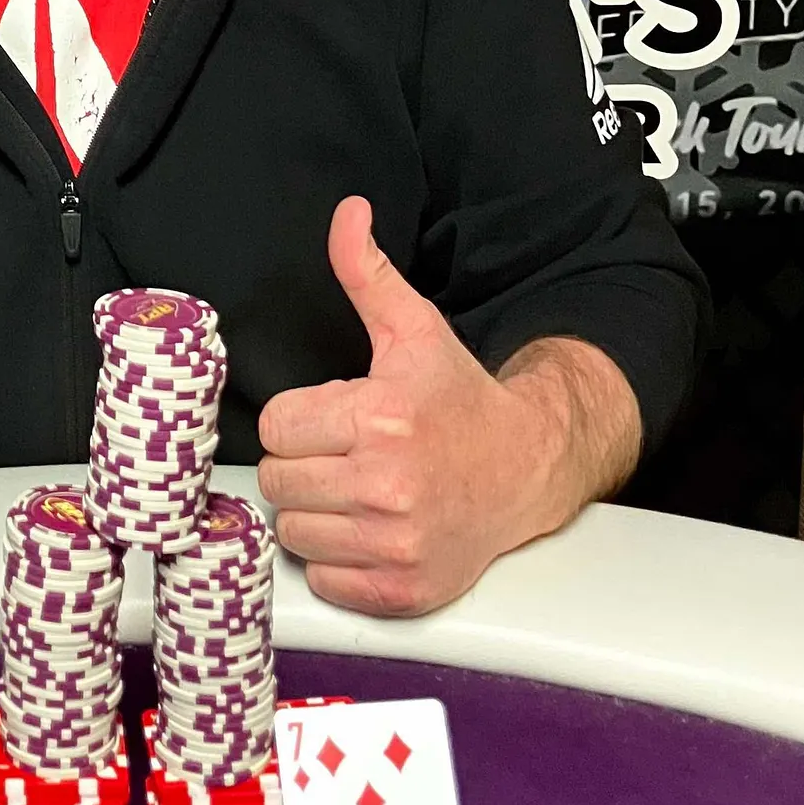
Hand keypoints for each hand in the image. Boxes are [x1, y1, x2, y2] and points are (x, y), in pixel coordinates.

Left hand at [257, 198, 612, 616]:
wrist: (525, 469)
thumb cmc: (459, 399)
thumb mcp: (413, 328)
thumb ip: (367, 272)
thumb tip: (347, 212)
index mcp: (382, 417)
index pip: (278, 425)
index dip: (300, 419)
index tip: (334, 418)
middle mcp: (387, 486)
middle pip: (278, 481)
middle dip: (304, 464)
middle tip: (346, 454)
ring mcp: (396, 545)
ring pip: (294, 533)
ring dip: (318, 514)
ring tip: (359, 491)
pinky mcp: (401, 591)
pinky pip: (324, 579)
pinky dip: (339, 561)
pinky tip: (372, 531)